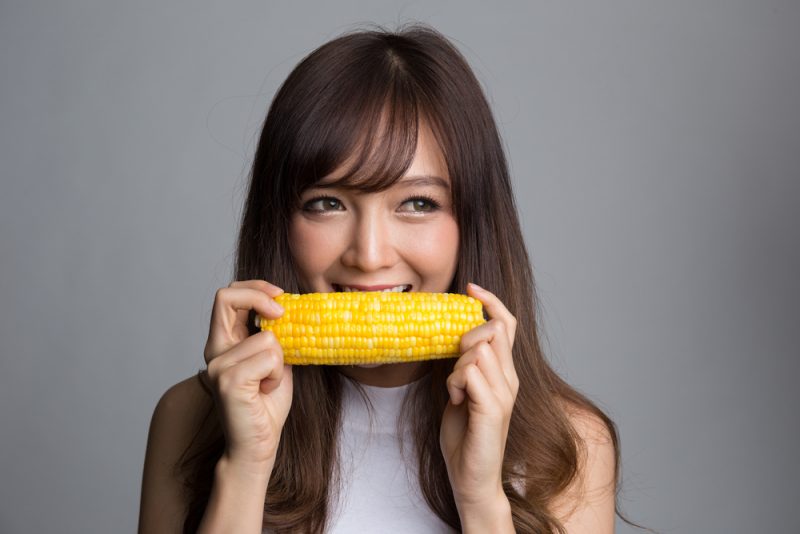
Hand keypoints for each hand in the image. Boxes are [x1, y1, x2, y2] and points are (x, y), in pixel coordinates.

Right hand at [203, 279, 293, 469]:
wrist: (257, 445)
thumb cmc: (266, 406)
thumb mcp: (274, 361)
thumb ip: (273, 335)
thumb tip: (289, 307)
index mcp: (222, 343)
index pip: (228, 296)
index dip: (255, 288)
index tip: (281, 297)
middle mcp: (214, 351)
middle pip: (227, 297)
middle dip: (261, 295)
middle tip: (283, 311)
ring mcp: (218, 365)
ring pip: (266, 337)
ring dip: (280, 359)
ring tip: (270, 382)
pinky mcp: (229, 380)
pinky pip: (270, 358)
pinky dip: (278, 374)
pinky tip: (267, 391)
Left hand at [440, 283, 518, 512]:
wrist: (472, 478)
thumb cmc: (465, 435)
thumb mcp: (463, 390)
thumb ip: (466, 365)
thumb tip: (454, 336)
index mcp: (505, 373)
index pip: (507, 324)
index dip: (491, 301)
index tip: (471, 287)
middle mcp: (511, 379)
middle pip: (493, 330)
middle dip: (465, 337)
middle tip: (453, 364)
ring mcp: (505, 394)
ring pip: (479, 350)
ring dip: (457, 366)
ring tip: (454, 390)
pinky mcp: (493, 409)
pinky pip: (472, 374)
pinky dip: (456, 382)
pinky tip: (455, 400)